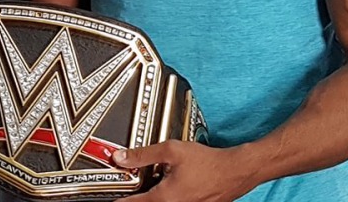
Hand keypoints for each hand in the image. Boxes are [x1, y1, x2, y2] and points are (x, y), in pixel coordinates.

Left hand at [114, 141, 258, 201]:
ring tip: (150, 184)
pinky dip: (166, 197)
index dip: (120, 201)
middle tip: (129, 191)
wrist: (235, 171)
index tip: (112, 199)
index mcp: (165, 197)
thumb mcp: (171, 151)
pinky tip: (168, 185)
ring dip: (152, 196)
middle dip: (136, 198)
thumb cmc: (208, 162)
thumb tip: (121, 157)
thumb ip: (143, 154)